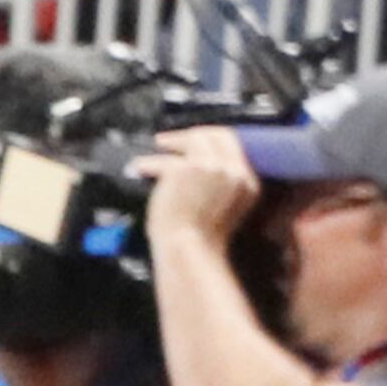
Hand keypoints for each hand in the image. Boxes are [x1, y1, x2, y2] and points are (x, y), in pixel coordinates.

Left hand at [138, 124, 262, 241]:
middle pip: (216, 135)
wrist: (190, 250)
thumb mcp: (223, 210)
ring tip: (156, 147)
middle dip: (192, 135)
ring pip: (193, 140)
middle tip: (171, 141)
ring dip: (171, 142)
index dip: (211, 140)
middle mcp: (233, 170)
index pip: (232, 146)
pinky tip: (139, 166)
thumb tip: (196, 169)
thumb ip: (218, 187)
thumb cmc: (201, 242)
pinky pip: (165, 160)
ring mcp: (211, 166)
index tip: (195, 142)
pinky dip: (149, 163)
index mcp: (247, 181)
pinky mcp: (187, 168)